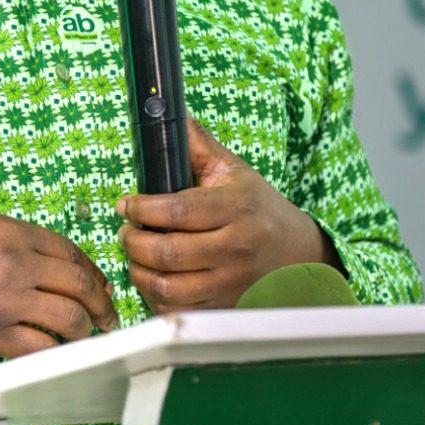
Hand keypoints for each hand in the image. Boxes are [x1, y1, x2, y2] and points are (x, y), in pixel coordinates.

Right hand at [0, 210, 118, 357]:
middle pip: (79, 285)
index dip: (93, 270)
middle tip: (107, 315)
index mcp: (14, 233)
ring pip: (68, 319)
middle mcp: (15, 264)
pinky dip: (56, 351)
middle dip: (102, 302)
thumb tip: (58, 260)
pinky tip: (57, 350)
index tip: (100, 284)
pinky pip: (39, 348)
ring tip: (84, 335)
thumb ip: (20, 238)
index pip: (71, 252)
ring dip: (84, 329)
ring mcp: (4, 301)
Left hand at [117, 117, 339, 311]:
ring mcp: (230, 282)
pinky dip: (155, 298)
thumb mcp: (234, 170)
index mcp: (234, 208)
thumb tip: (167, 113)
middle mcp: (234, 249)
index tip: (125, 205)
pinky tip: (152, 279)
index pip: (178, 210)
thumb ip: (198, 144)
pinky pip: (179, 310)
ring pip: (169, 288)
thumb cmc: (259, 207)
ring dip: (138, 271)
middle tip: (126, 230)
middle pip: (168, 253)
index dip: (143, 209)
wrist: (300, 253)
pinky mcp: (225, 306)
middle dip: (133, 241)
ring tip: (135, 254)